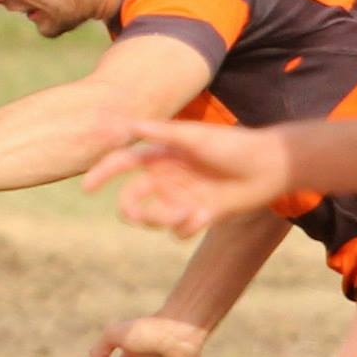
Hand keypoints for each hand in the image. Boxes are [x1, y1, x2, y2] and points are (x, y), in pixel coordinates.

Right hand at [84, 120, 292, 237]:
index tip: (86, 188)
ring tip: (191, 213)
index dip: (102, 174)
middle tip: (139, 215)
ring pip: (153, 219)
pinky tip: (205, 216)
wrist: (270, 167)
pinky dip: (188, 227)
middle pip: (132, 200)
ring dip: (165, 220)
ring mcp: (180, 198)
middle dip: (133, 210)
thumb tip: (129, 125)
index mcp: (161, 156)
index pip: (122, 164)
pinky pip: (178, 231)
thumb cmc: (234, 146)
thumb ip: (162, 133)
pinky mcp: (197, 215)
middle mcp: (166, 178)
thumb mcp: (196, 138)